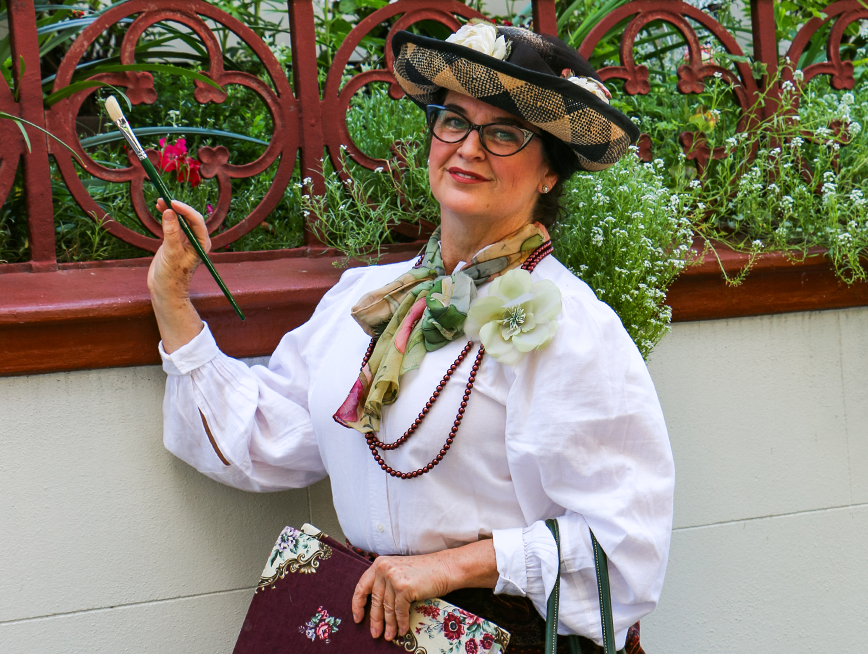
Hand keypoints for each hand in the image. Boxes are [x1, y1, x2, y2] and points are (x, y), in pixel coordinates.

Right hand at [147, 199, 210, 352]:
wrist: (165, 290)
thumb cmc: (172, 275)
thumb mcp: (171, 253)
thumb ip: (171, 232)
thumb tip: (169, 211)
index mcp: (202, 243)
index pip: (196, 221)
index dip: (185, 210)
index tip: (172, 203)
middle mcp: (196, 240)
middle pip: (189, 217)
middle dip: (178, 207)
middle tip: (164, 198)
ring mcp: (186, 240)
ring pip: (180, 219)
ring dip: (171, 209)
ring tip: (159, 201)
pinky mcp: (175, 241)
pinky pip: (172, 224)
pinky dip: (166, 216)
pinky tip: (159, 208)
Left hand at [352, 552, 451, 640]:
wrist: (446, 568)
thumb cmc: (425, 571)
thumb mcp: (399, 571)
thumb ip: (386, 582)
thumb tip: (376, 607)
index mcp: (379, 563)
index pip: (362, 586)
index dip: (358, 604)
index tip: (358, 617)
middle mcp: (383, 568)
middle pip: (375, 600)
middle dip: (375, 620)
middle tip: (375, 633)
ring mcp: (393, 577)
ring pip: (387, 608)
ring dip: (389, 625)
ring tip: (389, 636)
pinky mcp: (403, 587)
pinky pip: (399, 611)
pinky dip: (401, 623)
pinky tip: (402, 630)